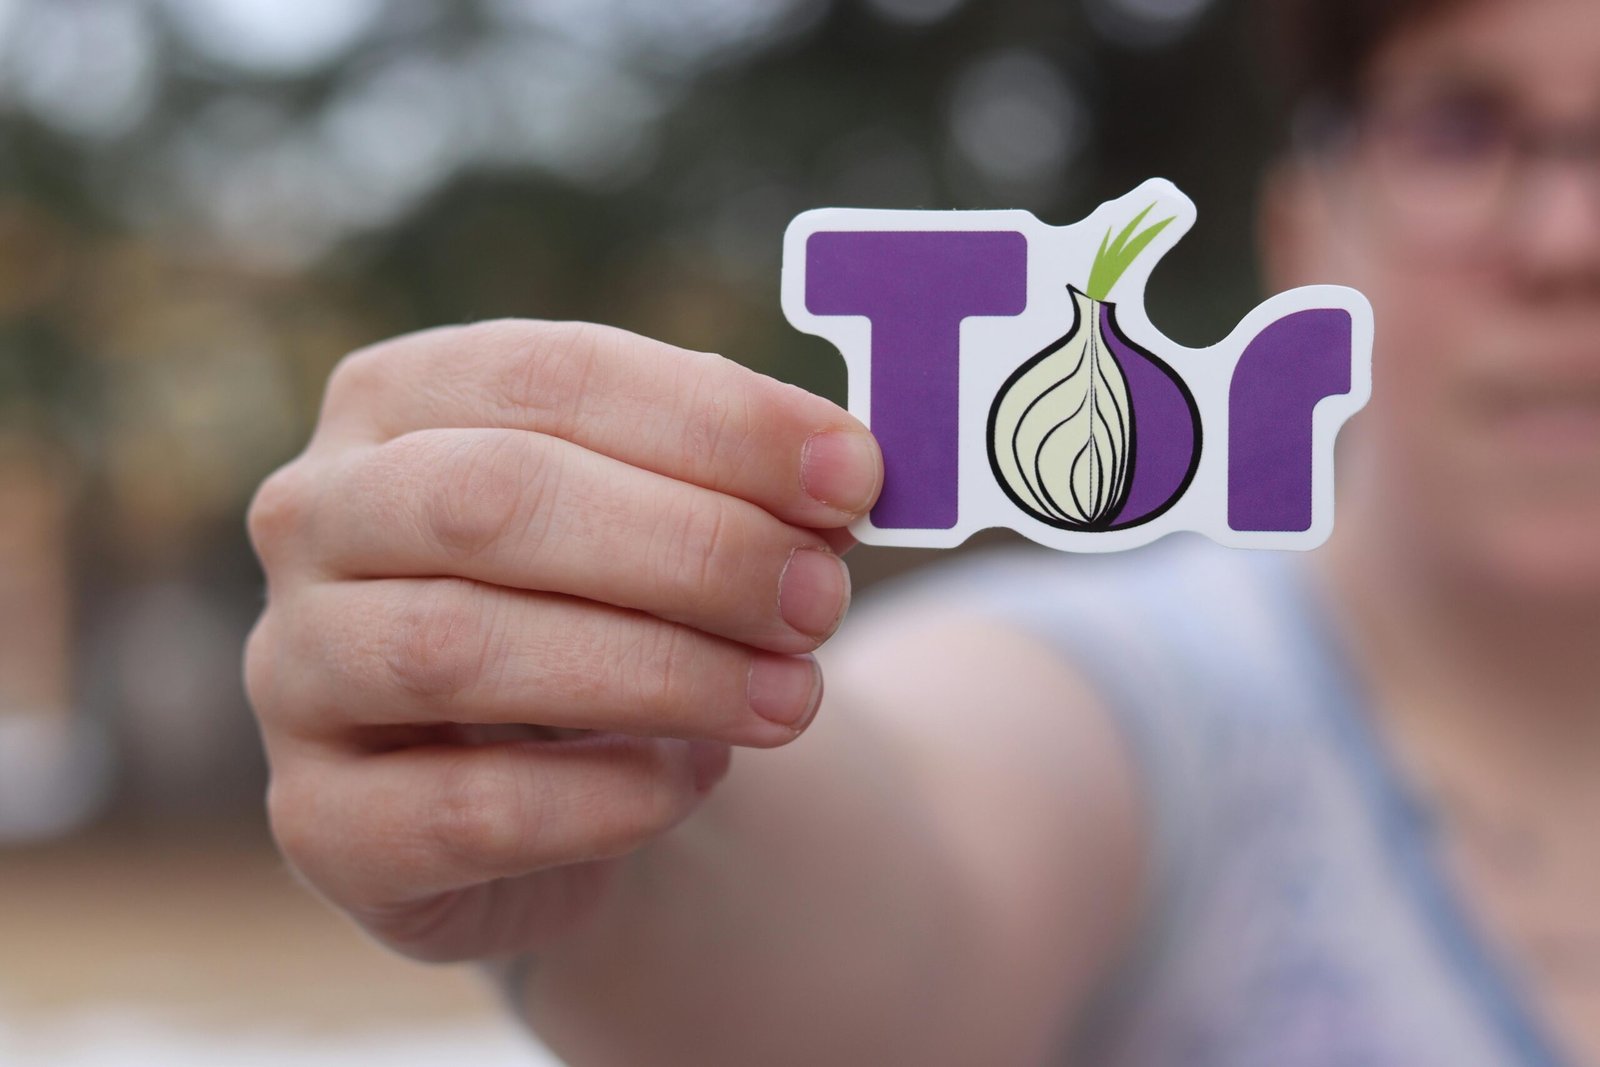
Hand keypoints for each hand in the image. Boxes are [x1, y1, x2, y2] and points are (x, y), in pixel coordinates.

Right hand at [243, 320, 880, 961]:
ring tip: (790, 697)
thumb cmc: (611, 611)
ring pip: (460, 648)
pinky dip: (605, 796)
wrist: (545, 782)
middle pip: (493, 501)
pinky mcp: (321, 820)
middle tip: (823, 598)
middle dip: (691, 548)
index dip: (718, 422)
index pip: (554, 375)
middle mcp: (315, 517)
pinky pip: (464, 810)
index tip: (853, 476)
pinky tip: (691, 779)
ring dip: (661, 672)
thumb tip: (843, 472)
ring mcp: (293, 670)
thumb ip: (738, 486)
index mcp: (399, 401)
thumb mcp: (666, 522)